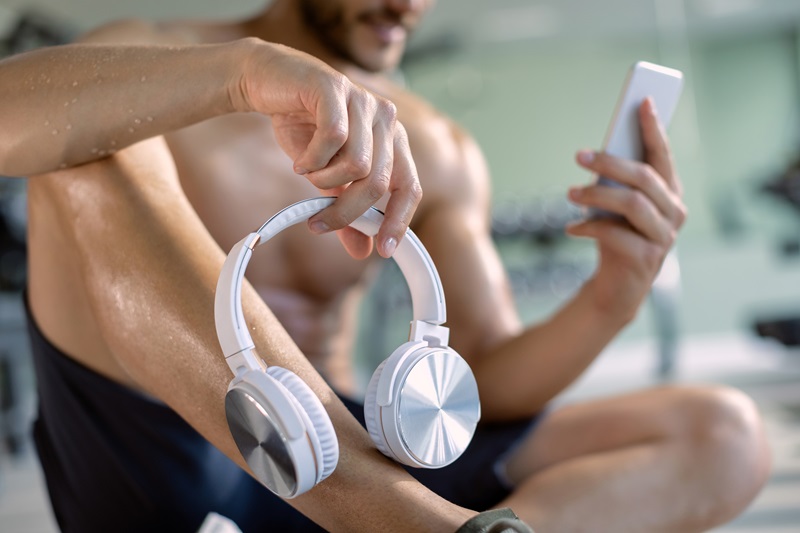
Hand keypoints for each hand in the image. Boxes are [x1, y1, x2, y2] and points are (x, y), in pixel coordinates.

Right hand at [231, 39, 421, 258]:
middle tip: (318, 223)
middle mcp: (385, 119)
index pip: (409, 187)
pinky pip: (333, 138)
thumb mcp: (326, 178)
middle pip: (379, 183)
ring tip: (308, 174)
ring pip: (357, 164)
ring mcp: (363, 101)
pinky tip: (300, 162)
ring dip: (325, 180)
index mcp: (392, 140)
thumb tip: (362, 250)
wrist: (266, 82)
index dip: (398, 220)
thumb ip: (346, 209)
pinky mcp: (336, 88)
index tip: (382, 249)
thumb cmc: (302, 128)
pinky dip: (312, 160)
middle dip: (347, 211)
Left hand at [565, 97, 686, 318]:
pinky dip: (589, 227)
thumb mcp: (616, 206)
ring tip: (570, 193)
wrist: (616, 288)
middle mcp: (674, 212)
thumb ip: (616, 182)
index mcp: (670, 192)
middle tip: (579, 156)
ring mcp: (664, 237)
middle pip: (645, 177)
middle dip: (611, 162)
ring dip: (597, 195)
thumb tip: (598, 152)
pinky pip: (616, 234)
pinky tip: (571, 228)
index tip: (641, 101)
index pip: (663, 155)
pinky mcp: (647, 259)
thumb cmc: (616, 237)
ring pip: (632, 203)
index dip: (654, 128)